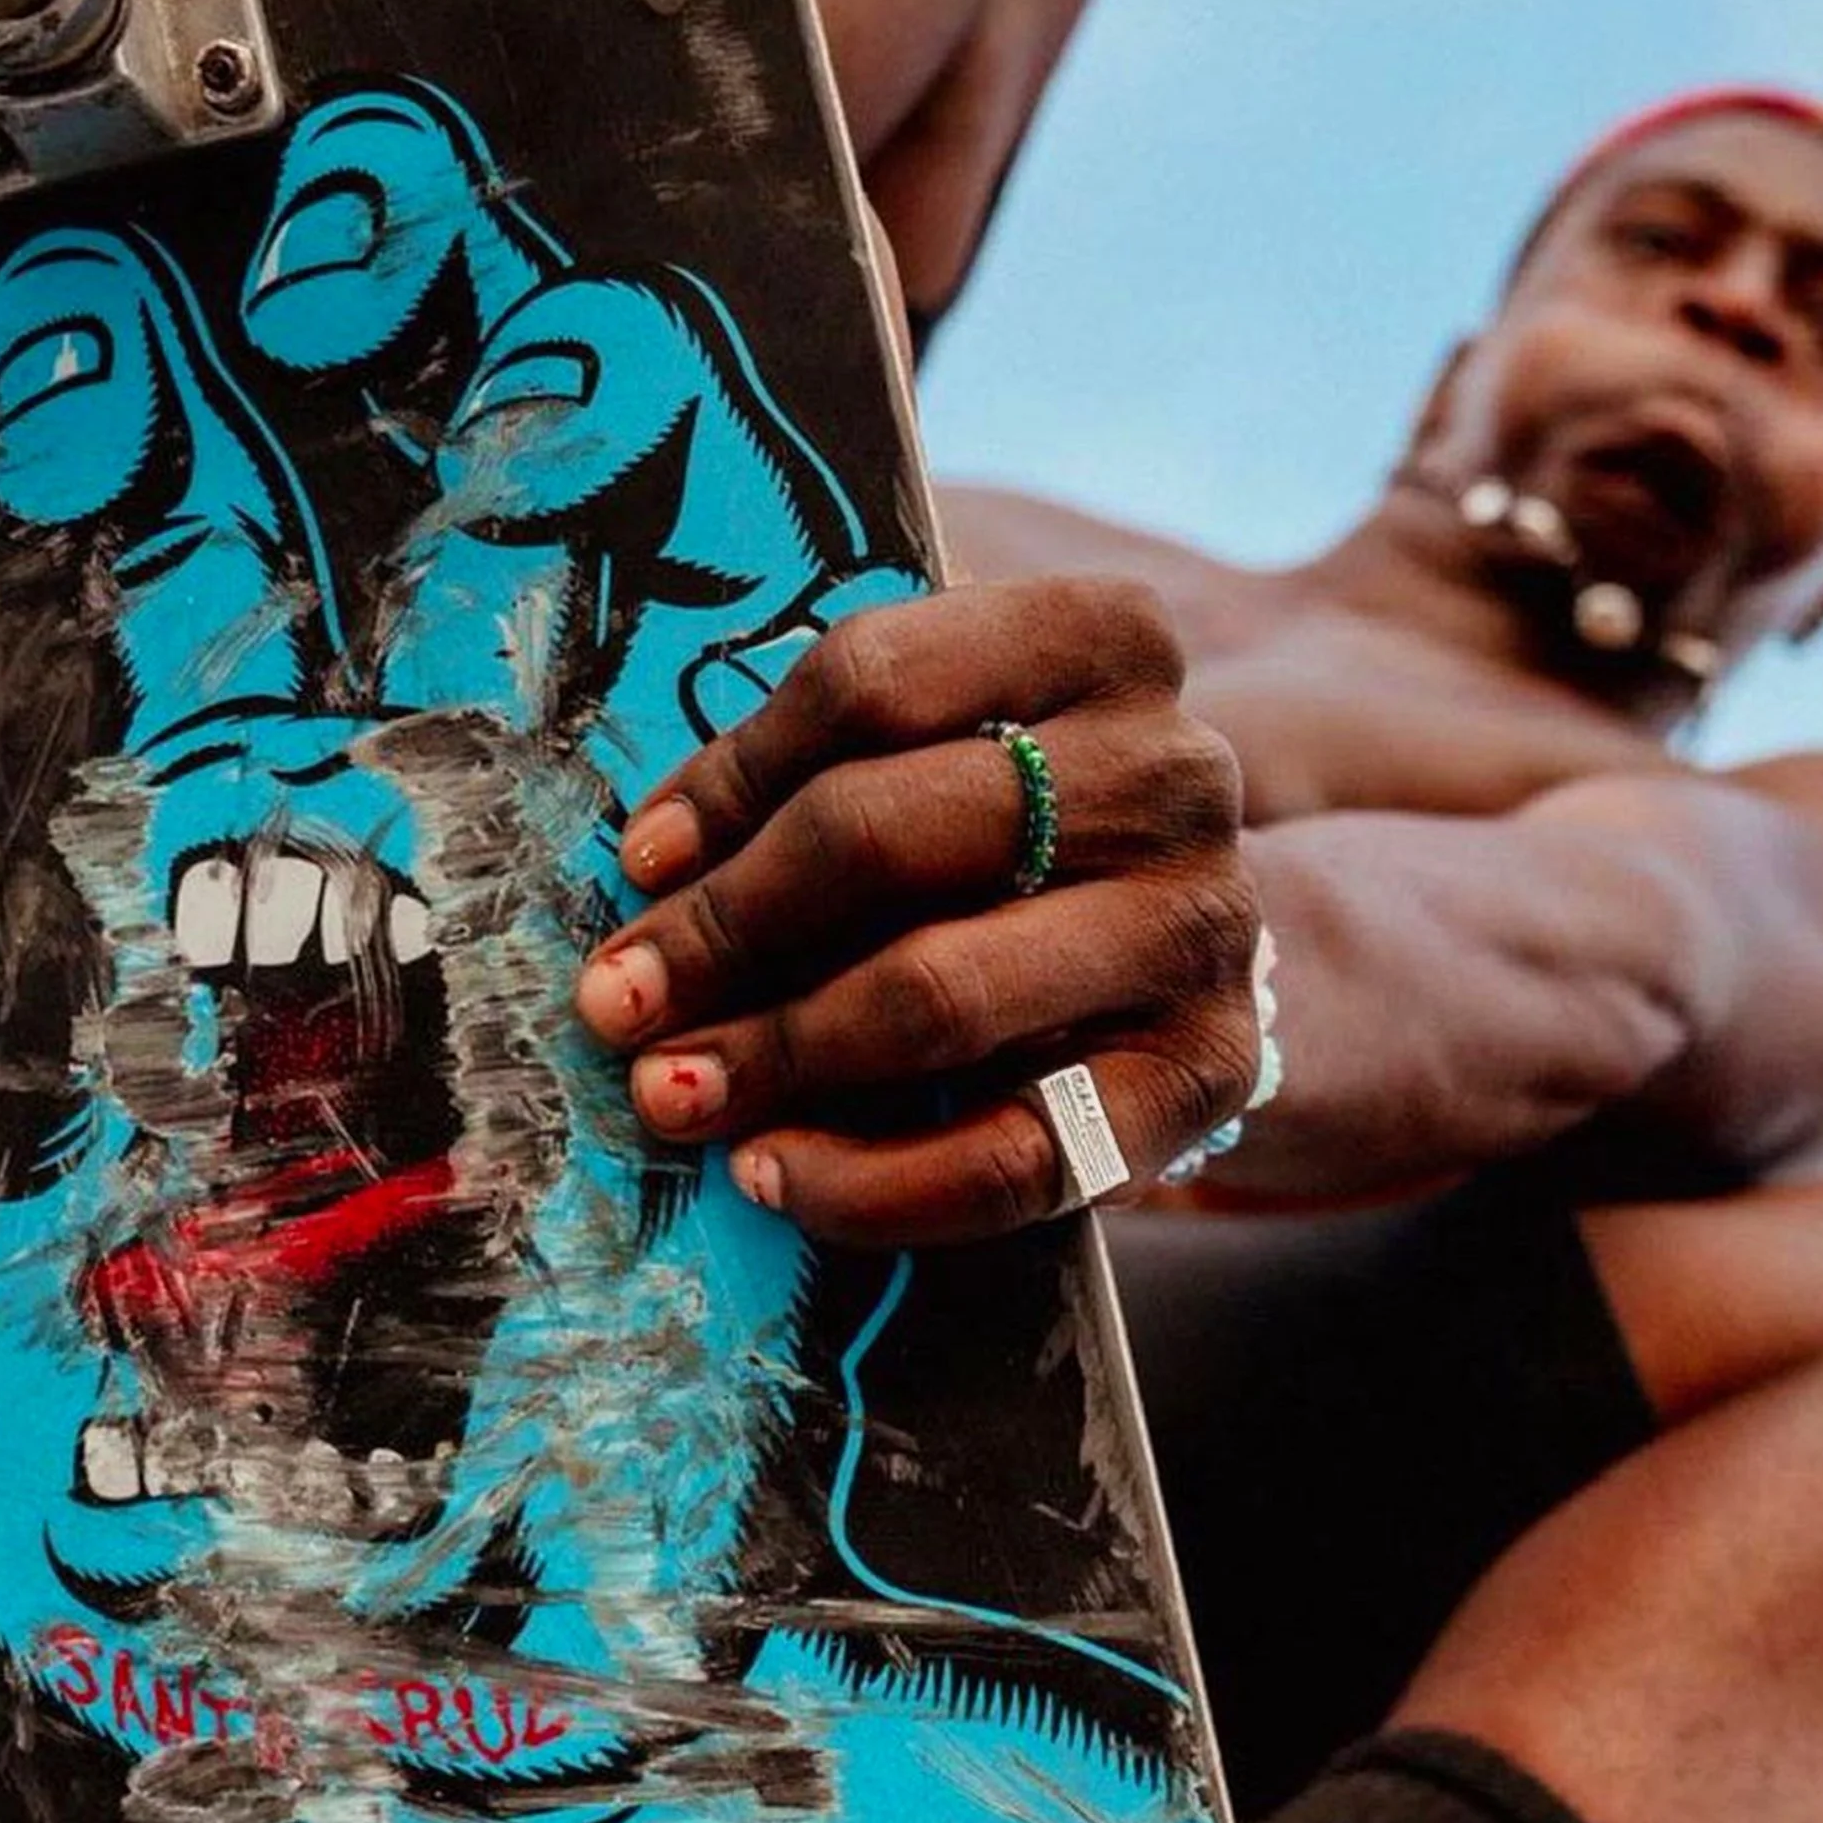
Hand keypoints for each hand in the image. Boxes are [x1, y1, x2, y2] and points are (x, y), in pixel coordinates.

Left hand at [575, 575, 1264, 1243]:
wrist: (1191, 946)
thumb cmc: (1025, 837)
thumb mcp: (950, 751)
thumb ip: (831, 769)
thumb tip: (658, 871)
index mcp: (1103, 640)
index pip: (873, 683)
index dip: (732, 778)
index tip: (641, 862)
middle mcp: (1172, 770)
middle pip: (888, 835)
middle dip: (726, 930)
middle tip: (617, 1000)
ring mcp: (1199, 926)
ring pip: (940, 994)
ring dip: (777, 1054)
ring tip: (674, 1092)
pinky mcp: (1206, 1076)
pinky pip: (1011, 1154)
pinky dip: (871, 1182)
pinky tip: (774, 1175)